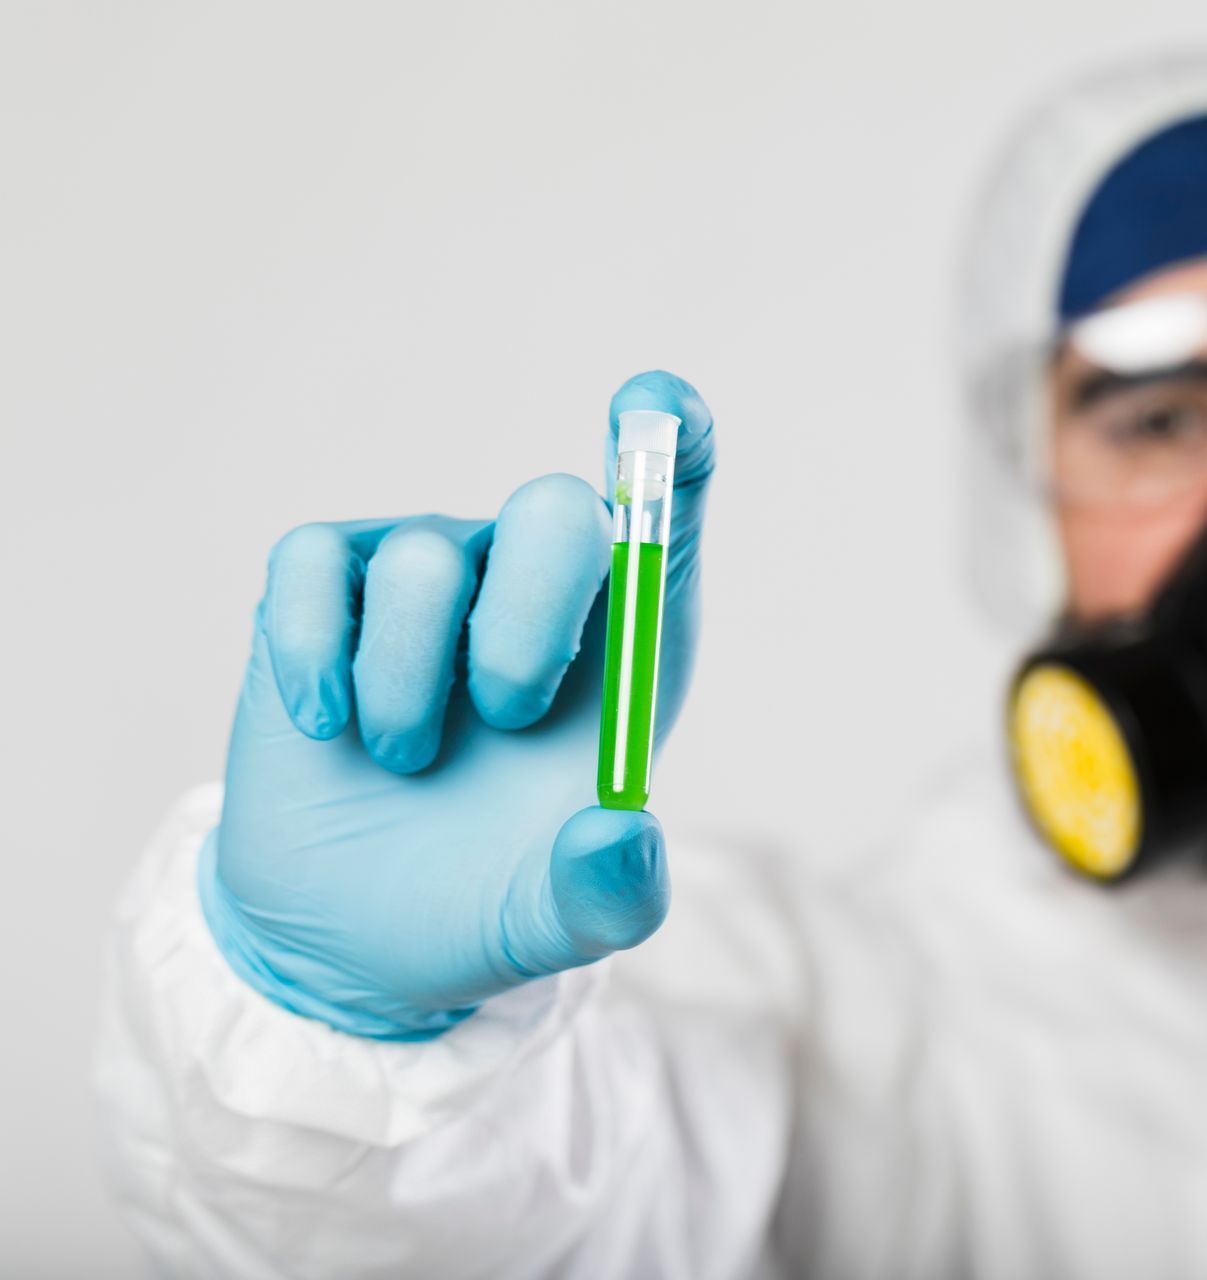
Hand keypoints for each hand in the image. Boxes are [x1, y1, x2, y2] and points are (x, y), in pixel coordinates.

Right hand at [199, 371, 714, 1038]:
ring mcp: (430, 575)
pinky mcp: (325, 586)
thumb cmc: (487, 897)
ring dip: (408, 686)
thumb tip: (624, 838)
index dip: (672, 440)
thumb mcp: (558, 923)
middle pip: (557, 509)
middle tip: (506, 719)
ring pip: (425, 559)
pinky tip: (329, 726)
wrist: (356, 933)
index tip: (657, 407)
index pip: (669, 504)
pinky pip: (313, 563)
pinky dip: (316, 651)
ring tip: (408, 759)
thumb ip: (609, 895)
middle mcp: (536, 584)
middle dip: (530, 619)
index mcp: (626, 638)